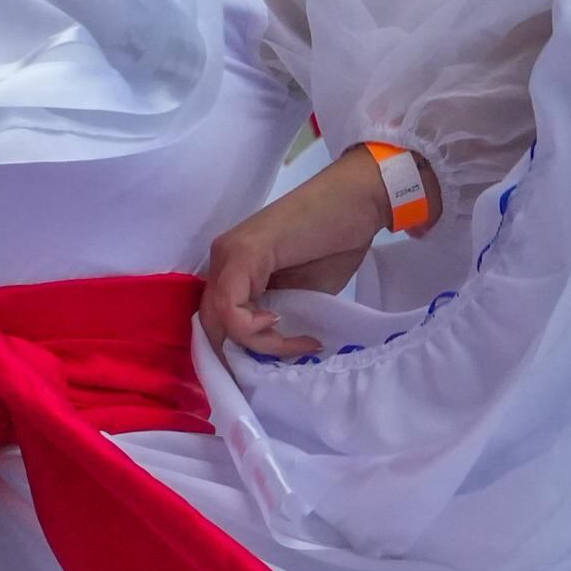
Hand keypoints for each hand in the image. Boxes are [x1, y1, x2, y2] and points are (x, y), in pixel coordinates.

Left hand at [201, 149, 418, 353]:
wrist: (359, 203)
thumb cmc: (336, 245)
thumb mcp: (300, 295)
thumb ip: (276, 316)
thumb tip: (264, 356)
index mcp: (233, 270)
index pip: (217, 322)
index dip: (238, 352)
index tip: (272, 367)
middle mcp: (222, 260)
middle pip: (211, 324)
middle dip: (243, 355)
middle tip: (280, 364)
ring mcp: (228, 254)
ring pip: (219, 319)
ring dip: (257, 343)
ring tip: (295, 343)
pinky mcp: (242, 253)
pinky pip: (230, 307)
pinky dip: (253, 328)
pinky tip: (280, 321)